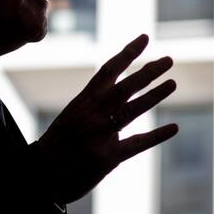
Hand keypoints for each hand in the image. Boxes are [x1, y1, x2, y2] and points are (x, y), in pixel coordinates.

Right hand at [35, 34, 177, 203]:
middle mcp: (91, 114)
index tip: (145, 38)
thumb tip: (125, 94)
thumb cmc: (59, 145)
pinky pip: (135, 144)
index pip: (107, 71)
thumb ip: (97, 105)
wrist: (39, 175)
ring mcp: (99, 135)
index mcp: (83, 101)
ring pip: (131, 110)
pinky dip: (156, 135)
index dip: (127, 53)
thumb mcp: (73, 117)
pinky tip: (174, 127)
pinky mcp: (107, 158)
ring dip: (154, 96)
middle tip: (168, 60)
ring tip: (172, 83)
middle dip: (147, 72)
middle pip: (124, 87)